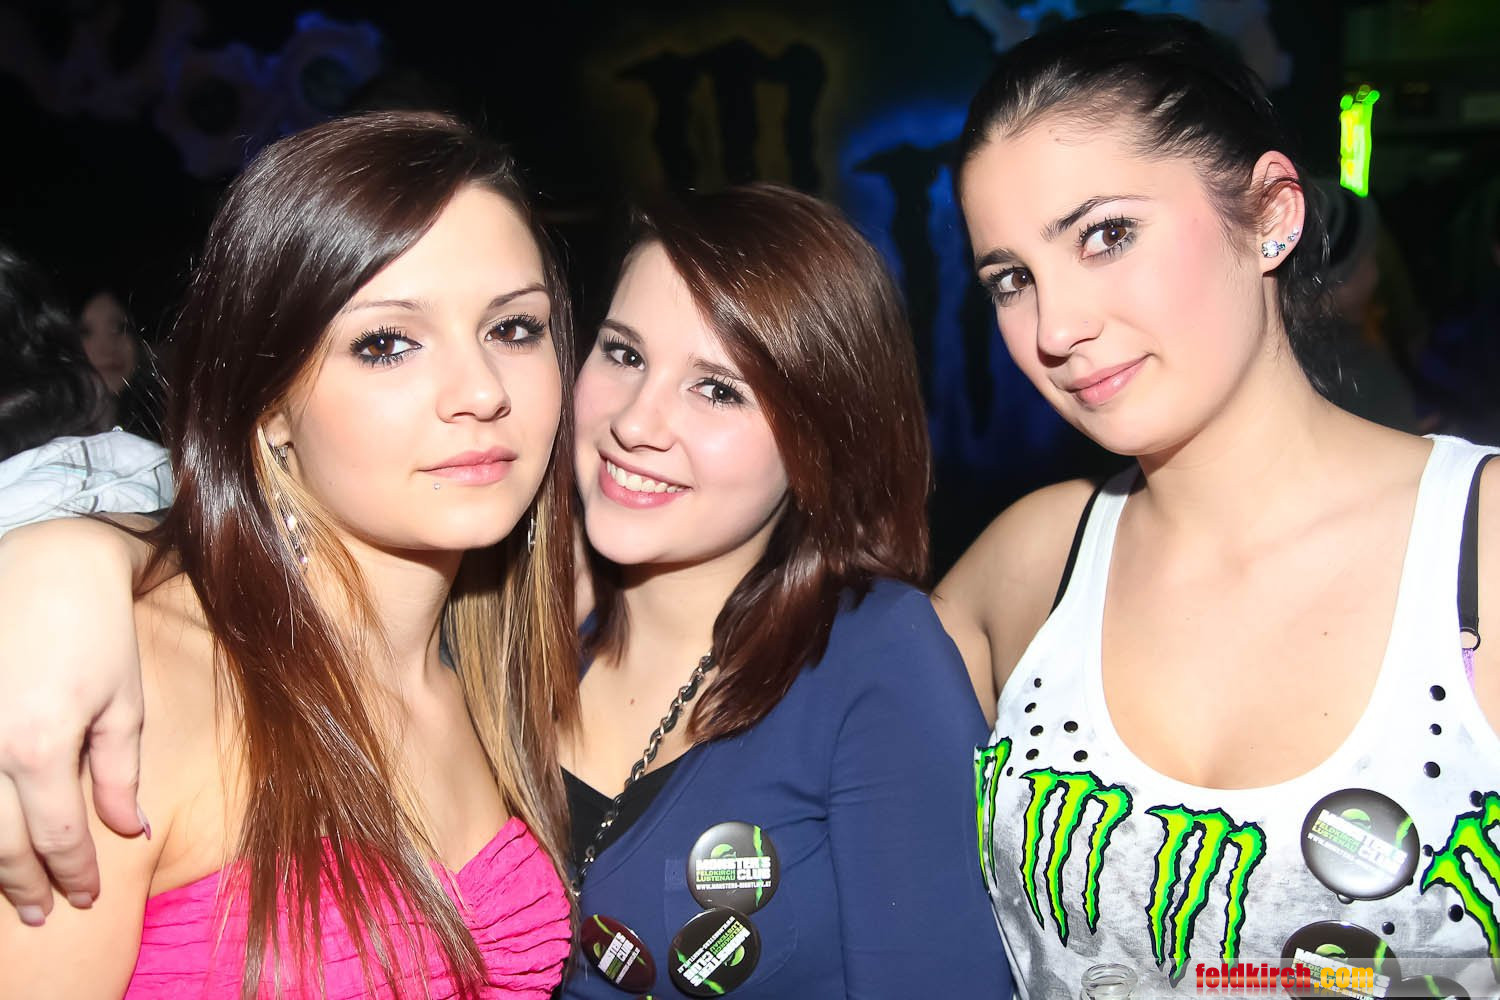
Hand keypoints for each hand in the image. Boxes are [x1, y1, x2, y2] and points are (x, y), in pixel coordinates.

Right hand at [0, 518, 147, 924]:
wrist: (48, 563)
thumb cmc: (97, 632)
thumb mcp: (123, 704)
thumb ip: (119, 776)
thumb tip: (127, 833)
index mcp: (40, 747)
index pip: (56, 837)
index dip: (72, 874)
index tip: (86, 899)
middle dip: (23, 886)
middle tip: (39, 916)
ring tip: (8, 892)